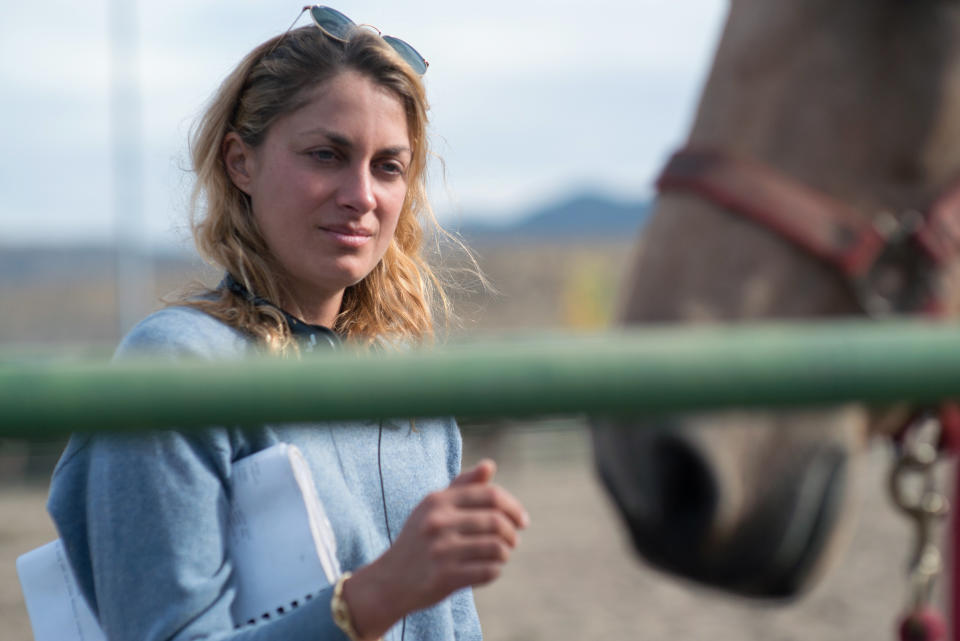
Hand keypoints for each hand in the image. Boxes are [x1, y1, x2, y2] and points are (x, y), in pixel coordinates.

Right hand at [344, 459, 528, 639]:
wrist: (390, 581)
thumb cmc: (419, 539)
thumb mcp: (433, 507)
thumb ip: (463, 486)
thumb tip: (490, 465)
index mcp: (438, 500)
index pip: (491, 495)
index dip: (514, 507)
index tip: (522, 520)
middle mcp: (438, 522)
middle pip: (497, 521)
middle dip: (513, 533)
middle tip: (513, 541)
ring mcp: (441, 551)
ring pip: (497, 547)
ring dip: (505, 553)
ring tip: (500, 555)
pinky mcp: (445, 577)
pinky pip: (489, 571)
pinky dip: (495, 570)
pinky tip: (488, 569)